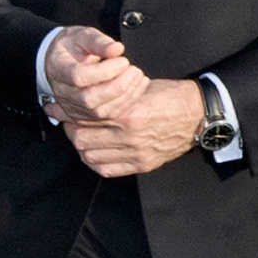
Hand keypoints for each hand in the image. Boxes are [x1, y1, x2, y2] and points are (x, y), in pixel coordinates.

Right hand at [41, 25, 145, 122]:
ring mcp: (74, 107)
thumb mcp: (82, 35)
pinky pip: (109, 114)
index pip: (78, 76)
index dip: (104, 71)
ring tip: (138, 76)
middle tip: (134, 70)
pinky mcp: (87, 116)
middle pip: (89, 99)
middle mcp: (63, 93)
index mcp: (58, 69)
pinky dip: (127, 101)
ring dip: (125, 95)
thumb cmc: (72, 46)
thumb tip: (117, 49)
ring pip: (101, 111)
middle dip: (118, 87)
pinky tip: (137, 86)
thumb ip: (98, 41)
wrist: (62, 61)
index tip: (123, 60)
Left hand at [68, 77, 211, 177]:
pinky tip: (94, 152)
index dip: (67, 114)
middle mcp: (129, 135)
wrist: (198, 115)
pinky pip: (108, 169)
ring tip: (81, 137)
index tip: (59, 109)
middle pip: (82, 139)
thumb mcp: (140, 87)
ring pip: (91, 156)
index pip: (85, 117)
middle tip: (70, 124)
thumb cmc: (170, 96)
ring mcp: (136, 153)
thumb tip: (87, 97)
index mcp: (128, 112)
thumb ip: (114, 96)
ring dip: (81, 147)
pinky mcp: (143, 164)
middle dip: (71, 131)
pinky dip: (95, 162)